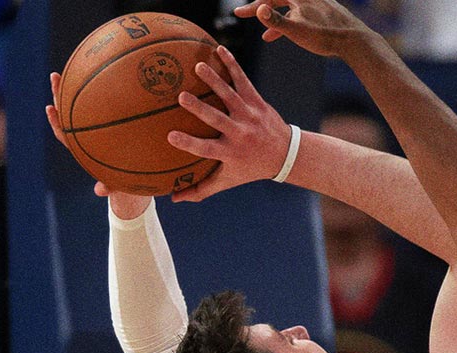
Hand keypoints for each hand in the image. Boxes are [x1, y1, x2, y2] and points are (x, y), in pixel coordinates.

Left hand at [44, 73, 150, 218]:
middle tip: (56, 76)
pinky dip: (104, 90)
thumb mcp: (120, 187)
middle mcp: (88, 135)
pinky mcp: (113, 123)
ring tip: (75, 66)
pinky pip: (106, 104)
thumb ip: (110, 188)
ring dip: (77, 86)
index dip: (56, 122)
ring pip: (84, 104)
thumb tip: (99, 191)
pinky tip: (111, 74)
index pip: (65, 134)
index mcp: (85, 148)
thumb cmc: (127, 183)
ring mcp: (99, 128)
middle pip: (69, 112)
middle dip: (61, 94)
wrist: (137, 179)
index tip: (50, 108)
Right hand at [167, 45, 291, 201]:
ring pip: (230, 96)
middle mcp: (239, 133)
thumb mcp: (228, 181)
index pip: (206, 149)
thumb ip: (202, 189)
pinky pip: (243, 80)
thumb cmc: (251, 168)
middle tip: (182, 97)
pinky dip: (233, 65)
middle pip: (217, 120)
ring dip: (215, 81)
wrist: (285, 153)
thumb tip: (174, 198)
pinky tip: (220, 50)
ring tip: (198, 67)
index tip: (171, 136)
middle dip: (201, 109)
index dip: (189, 144)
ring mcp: (248, 115)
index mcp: (229, 153)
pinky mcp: (256, 101)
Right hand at [233, 0, 375, 57]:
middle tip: (247, 15)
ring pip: (291, 8)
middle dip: (262, 9)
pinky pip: (303, 15)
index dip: (252, 7)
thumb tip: (259, 9)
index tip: (238, 14)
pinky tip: (293, 37)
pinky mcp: (326, 13)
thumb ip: (276, 20)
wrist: (355, 41)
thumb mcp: (296, 30)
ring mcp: (318, 4)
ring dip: (277, 20)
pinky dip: (294, 24)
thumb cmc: (325, 36)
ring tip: (267, 37)